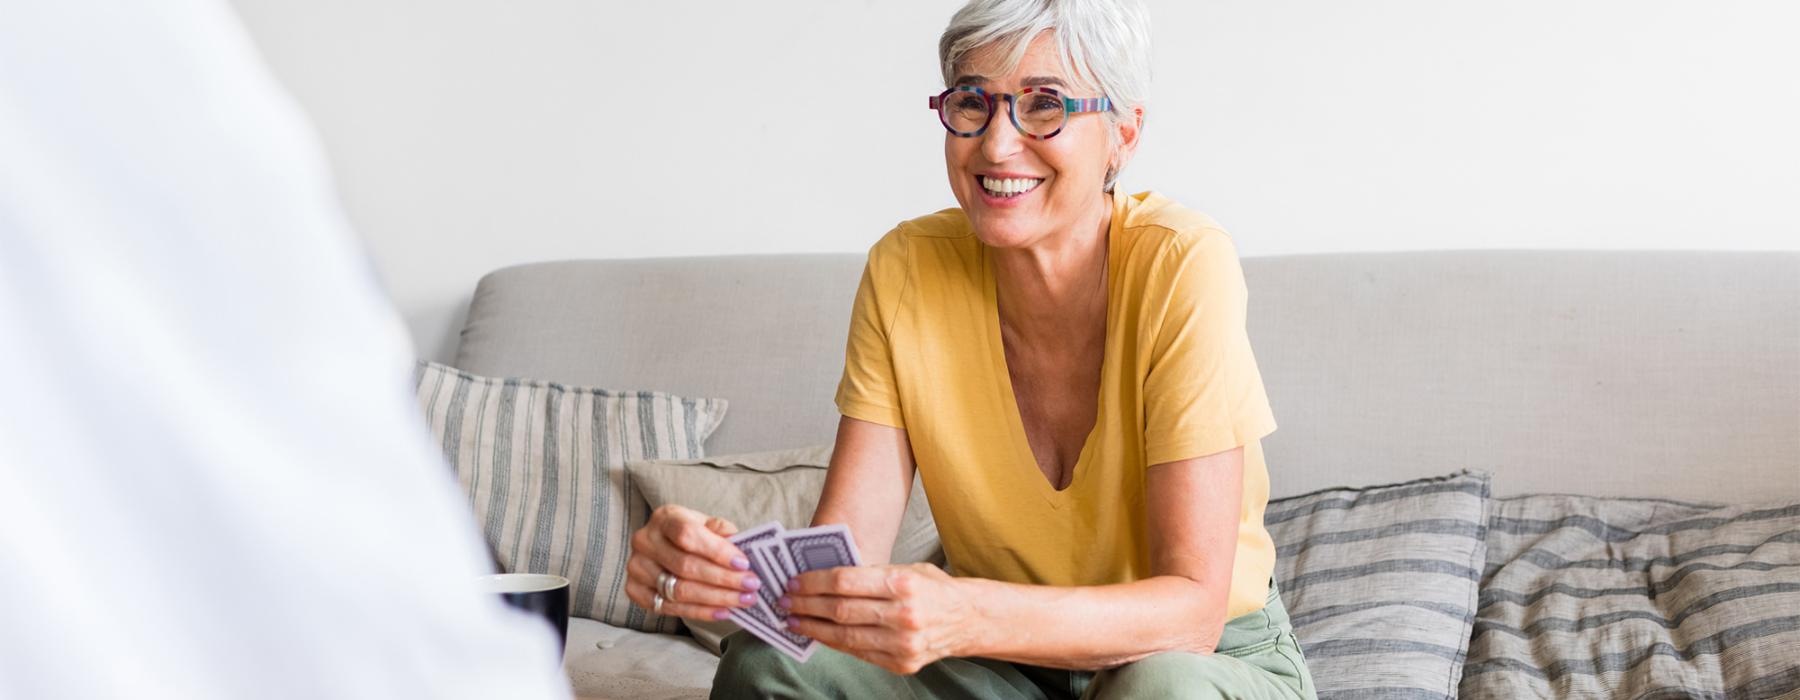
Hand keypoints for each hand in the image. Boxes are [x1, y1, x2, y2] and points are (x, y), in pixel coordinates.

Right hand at [624, 504, 761, 620]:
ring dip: (716, 599)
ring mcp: (636, 567)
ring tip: (743, 601)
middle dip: (723, 579)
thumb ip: (723, 533)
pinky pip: (670, 608)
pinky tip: (723, 611)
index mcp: (664, 518)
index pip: (688, 534)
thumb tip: (742, 549)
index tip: (743, 563)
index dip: (716, 551)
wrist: (666, 548)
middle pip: (685, 566)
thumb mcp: (707, 524)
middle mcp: (644, 540)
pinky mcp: (635, 590)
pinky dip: (700, 612)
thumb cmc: (692, 535)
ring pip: (679, 590)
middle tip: (751, 586)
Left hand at [781, 563, 976, 674]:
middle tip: (784, 601)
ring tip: (794, 621)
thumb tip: (821, 579)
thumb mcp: (905, 570)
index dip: (813, 583)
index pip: (845, 581)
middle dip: (806, 605)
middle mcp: (903, 615)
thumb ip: (869, 576)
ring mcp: (902, 644)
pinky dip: (834, 643)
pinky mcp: (901, 664)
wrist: (967, 619)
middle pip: (840, 610)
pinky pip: (858, 652)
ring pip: (844, 636)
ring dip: (813, 628)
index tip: (793, 582)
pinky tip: (819, 634)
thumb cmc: (932, 588)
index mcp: (903, 583)